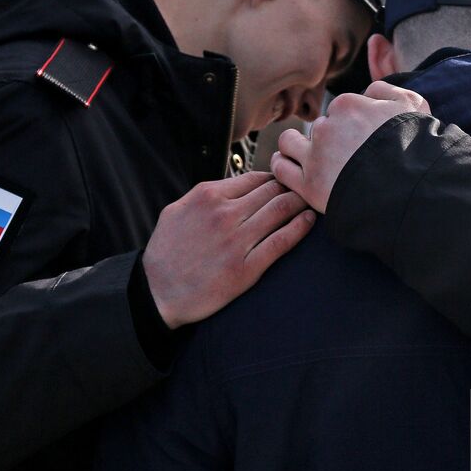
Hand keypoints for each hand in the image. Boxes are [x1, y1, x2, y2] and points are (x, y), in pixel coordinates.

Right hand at [143, 171, 314, 327]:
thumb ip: (205, 194)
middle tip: (306, 188)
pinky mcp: (246, 268)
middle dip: (292, 186)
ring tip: (311, 201)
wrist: (158, 293)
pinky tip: (309, 220)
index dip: (275, 178)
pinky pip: (281, 241)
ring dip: (300, 202)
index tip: (286, 182)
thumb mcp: (176, 210)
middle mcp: (224, 214)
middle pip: (272, 191)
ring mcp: (237, 241)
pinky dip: (300, 227)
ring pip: (280, 210)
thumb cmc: (166, 252)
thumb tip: (234, 184)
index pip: (255, 178)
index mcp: (208, 196)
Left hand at [271, 81, 429, 212]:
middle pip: (319, 127)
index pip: (340, 110)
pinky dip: (283, 164)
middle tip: (346, 156)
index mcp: (348, 105)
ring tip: (309, 156)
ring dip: (296, 146)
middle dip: (329, 138)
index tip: (361, 138)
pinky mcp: (308, 185)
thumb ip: (386, 90)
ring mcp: (314, 157)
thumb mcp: (412, 105)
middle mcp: (326, 128)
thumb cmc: (416, 148)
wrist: (411, 190)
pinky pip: (281, 167)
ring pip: (290, 142)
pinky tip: (290, 165)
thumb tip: (368, 91)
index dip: (351, 124)